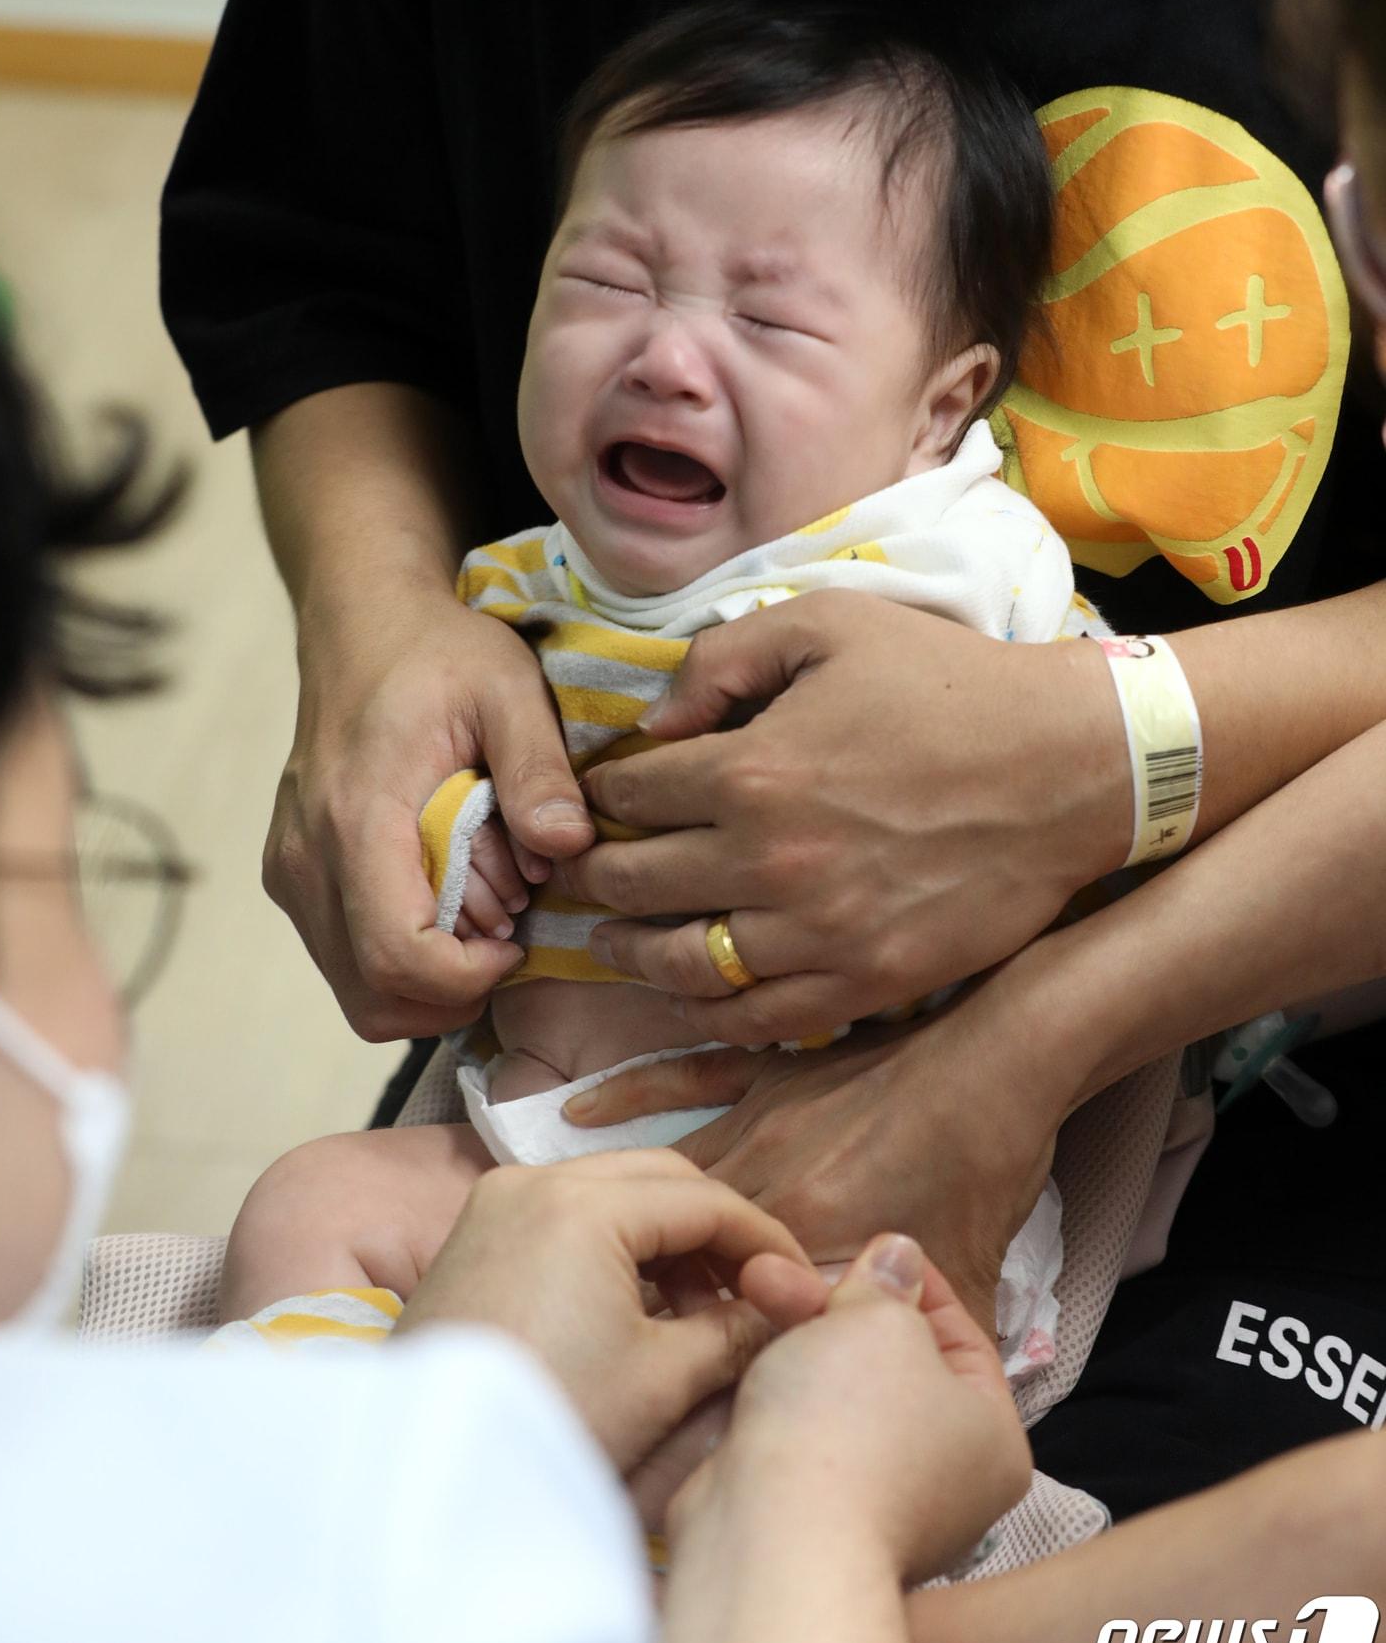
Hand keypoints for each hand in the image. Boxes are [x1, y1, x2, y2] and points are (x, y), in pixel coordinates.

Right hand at [263, 581, 594, 1041]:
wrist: (361, 622)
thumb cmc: (438, 652)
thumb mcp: (508, 688)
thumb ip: (539, 768)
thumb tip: (568, 847)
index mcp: (356, 817)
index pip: (396, 956)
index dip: (469, 978)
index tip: (519, 939)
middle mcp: (305, 859)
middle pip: (374, 996)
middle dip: (456, 990)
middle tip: (509, 933)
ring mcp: (290, 873)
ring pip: (358, 991)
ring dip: (431, 980)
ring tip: (483, 913)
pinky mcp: (293, 878)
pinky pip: (346, 959)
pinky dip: (404, 958)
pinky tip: (451, 901)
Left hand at [394, 1151, 815, 1473]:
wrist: (434, 1474)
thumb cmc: (551, 1422)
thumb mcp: (663, 1380)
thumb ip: (736, 1330)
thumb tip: (789, 1307)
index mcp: (583, 1205)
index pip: (706, 1199)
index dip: (765, 1240)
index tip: (802, 1283)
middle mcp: (533, 1180)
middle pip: (659, 1179)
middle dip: (716, 1231)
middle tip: (755, 1293)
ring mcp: (496, 1201)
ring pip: (612, 1191)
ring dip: (666, 1239)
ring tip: (700, 1315)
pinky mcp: (475, 1233)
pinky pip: (566, 1213)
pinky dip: (614, 1245)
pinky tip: (641, 1307)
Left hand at [563, 592, 1125, 1043]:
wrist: (1068, 767)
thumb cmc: (948, 685)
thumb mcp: (829, 625)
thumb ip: (724, 658)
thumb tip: (653, 718)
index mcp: (753, 768)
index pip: (628, 795)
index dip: (600, 794)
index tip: (597, 798)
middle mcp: (770, 861)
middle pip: (634, 884)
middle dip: (592, 875)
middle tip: (574, 873)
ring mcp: (817, 933)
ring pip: (680, 963)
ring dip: (629, 952)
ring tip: (610, 941)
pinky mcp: (864, 983)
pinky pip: (755, 1017)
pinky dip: (706, 1010)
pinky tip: (688, 992)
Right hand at [565, 987, 1063, 1328]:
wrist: (1002, 1062)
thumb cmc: (986, 1170)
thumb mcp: (967, 1285)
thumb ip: (918, 1348)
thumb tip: (906, 1406)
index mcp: (808, 1238)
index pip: (733, 1305)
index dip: (699, 1343)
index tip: (671, 1371)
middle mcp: (766, 1180)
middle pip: (688, 1243)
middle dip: (655, 1287)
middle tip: (615, 1319)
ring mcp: (759, 1121)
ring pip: (672, 1174)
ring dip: (631, 1210)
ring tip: (580, 1249)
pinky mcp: (766, 1074)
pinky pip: (680, 1079)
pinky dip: (627, 1094)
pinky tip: (573, 1112)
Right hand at [694, 1234, 1031, 1579]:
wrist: (773, 1540)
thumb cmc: (849, 1424)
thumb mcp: (880, 1322)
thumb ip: (888, 1284)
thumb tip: (898, 1257)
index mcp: (992, 1437)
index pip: (962, 1337)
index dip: (912, 1281)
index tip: (868, 1247)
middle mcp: (946, 1479)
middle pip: (893, 1361)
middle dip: (833, 1305)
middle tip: (782, 1272)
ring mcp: (877, 1502)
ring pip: (839, 1391)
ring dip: (797, 1335)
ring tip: (753, 1286)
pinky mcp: (814, 1515)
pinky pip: (803, 1430)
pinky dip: (778, 1389)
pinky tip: (746, 1348)